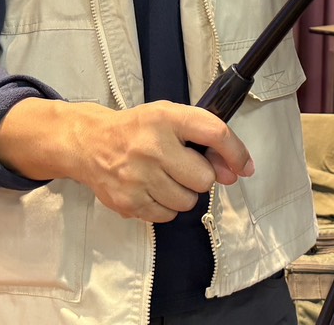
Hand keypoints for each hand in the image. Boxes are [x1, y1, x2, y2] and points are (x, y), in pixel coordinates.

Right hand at [0, 99, 254, 223]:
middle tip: (183, 167)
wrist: (89, 143)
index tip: (244, 167)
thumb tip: (235, 171)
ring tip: (166, 178)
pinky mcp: (128, 202)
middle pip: (203, 178)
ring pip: (187, 202)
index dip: (236, 152)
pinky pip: (167, 216)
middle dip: (200, 176)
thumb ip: (204, 136)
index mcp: (165, 118)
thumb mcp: (169, 118)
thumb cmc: (136, 130)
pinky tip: (152, 190)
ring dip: (183, 194)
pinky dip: (165, 207)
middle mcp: (152, 146)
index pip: (214, 133)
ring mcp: (138, 177)